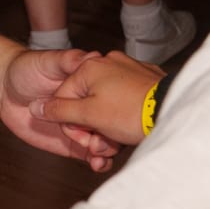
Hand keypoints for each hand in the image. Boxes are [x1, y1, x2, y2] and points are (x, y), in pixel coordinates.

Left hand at [0, 44, 114, 170]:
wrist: (6, 91)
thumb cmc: (27, 69)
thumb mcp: (48, 61)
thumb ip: (68, 60)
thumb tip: (91, 55)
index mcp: (91, 85)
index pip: (113, 97)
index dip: (115, 108)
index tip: (112, 117)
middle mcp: (91, 106)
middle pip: (113, 122)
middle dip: (112, 135)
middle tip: (101, 142)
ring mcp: (85, 125)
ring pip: (106, 141)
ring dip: (107, 150)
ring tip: (98, 155)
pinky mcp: (75, 143)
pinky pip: (91, 154)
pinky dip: (98, 162)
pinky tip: (97, 164)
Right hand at [40, 49, 162, 152]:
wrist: (172, 111)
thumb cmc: (131, 113)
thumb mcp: (89, 115)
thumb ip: (60, 112)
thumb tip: (37, 108)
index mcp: (89, 68)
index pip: (62, 98)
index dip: (69, 124)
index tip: (83, 139)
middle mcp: (107, 63)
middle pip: (84, 101)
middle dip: (89, 128)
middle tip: (100, 145)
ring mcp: (127, 70)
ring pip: (104, 103)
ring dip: (104, 127)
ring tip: (116, 142)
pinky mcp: (143, 81)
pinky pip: (122, 101)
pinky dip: (121, 118)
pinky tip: (128, 132)